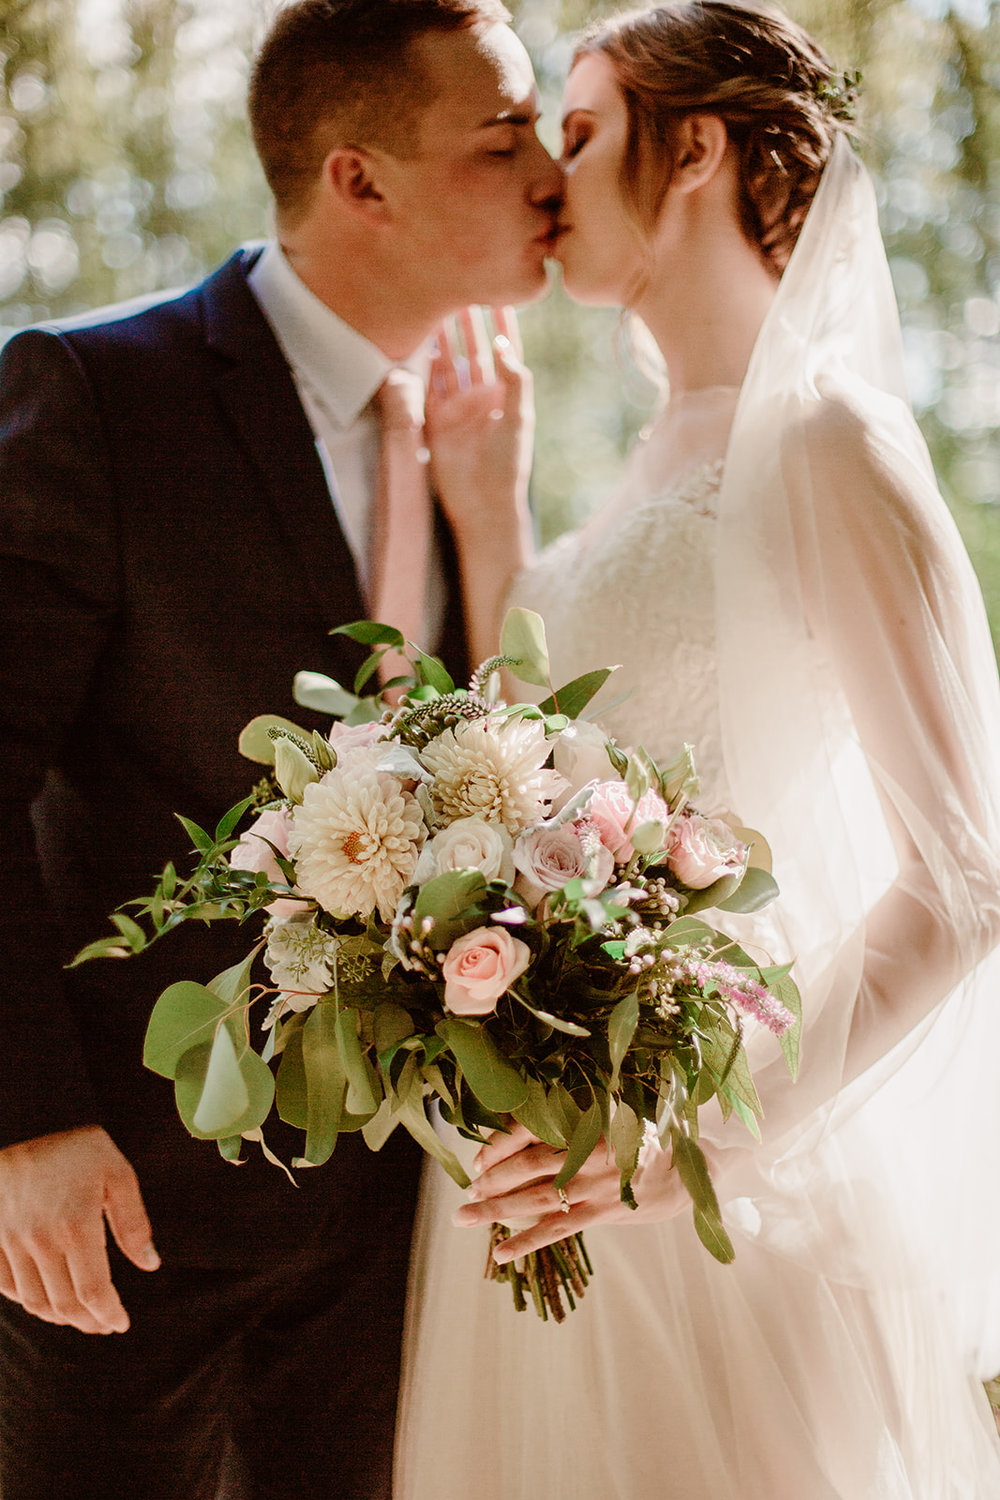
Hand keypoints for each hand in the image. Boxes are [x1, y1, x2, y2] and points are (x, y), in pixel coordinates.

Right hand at [0, 1126, 159, 1334]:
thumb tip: (150, 1263)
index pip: (93, 1291)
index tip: (121, 1322)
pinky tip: (47, 1300)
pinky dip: (29, 1302)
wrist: (20, 1124)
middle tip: (104, 1325)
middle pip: (64, 1304)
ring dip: (60, 1318)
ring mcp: (12, 1243)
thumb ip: (133, 1221)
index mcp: (76, 1225)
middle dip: (88, 1322)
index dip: (108, 1314)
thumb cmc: (74, 1148)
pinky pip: (8, 1288)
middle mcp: (41, 1241)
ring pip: (35, 1302)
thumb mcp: (116, 1172)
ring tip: (81, 1318)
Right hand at [424, 306, 533, 546]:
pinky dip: (424, 364)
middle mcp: (481, 396)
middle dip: (469, 321)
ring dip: (444, 337)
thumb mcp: (518, 418)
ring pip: (448, 363)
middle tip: (462, 288)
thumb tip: (502, 342)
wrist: (484, 504)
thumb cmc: (508, 465)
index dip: (504, 322)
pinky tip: (421, 340)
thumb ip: (514, 379)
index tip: (501, 292)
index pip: (505, 350)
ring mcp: (457, 406)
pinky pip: (427, 385)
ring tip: (438, 304)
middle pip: (473, 349)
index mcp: (506, 394)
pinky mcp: (435, 420)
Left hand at [452, 1122, 732, 1262]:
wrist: (692, 1169)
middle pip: (529, 1163)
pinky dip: (527, 1240)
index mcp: (587, 1118)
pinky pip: (558, 1228)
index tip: (479, 1159)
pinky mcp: (604, 1211)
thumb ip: (573, 1124)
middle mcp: (589, 1149)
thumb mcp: (611, 1118)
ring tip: (464, 1217)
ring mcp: (597, 1183)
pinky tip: (501, 1252)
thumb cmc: (642, 1140)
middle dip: (492, 1178)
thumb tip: (515, 1135)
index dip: (501, 1143)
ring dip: (496, 1209)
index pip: (533, 1128)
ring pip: (537, 1197)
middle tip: (467, 1192)